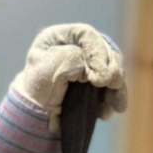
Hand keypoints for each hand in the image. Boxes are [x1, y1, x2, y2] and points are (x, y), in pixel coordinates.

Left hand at [12, 23, 126, 133]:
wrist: (34, 116)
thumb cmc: (39, 88)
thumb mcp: (54, 66)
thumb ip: (78, 59)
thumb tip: (103, 74)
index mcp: (60, 36)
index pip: (86, 35)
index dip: (98, 54)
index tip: (98, 78)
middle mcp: (75, 46)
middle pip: (105, 50)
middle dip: (112, 70)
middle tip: (113, 86)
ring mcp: (86, 63)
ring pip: (113, 67)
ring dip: (117, 87)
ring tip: (117, 105)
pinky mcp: (94, 81)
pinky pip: (113, 84)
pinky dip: (115, 97)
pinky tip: (107, 112)